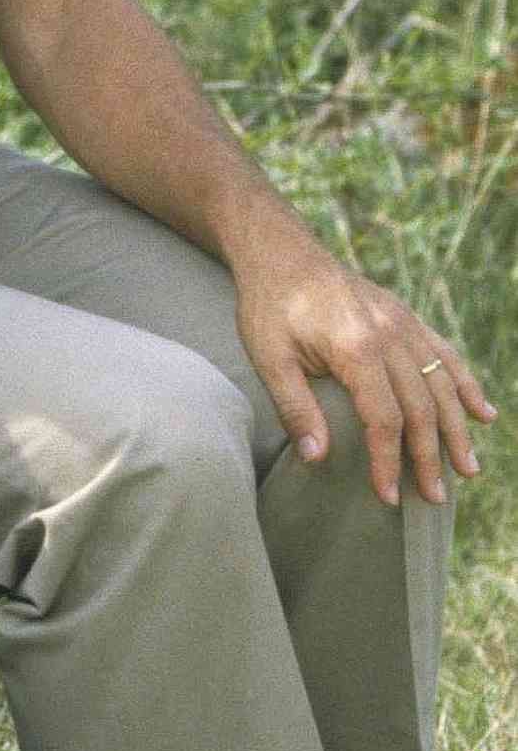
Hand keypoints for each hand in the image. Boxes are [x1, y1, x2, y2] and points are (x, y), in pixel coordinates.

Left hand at [233, 237, 495, 506]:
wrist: (280, 252)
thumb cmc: (269, 306)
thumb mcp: (267, 357)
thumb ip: (295, 408)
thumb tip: (317, 459)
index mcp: (356, 348)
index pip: (384, 419)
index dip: (388, 461)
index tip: (386, 497)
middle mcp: (390, 335)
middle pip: (421, 407)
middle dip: (430, 457)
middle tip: (434, 498)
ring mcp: (403, 323)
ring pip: (442, 384)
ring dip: (457, 429)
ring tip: (468, 469)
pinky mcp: (405, 316)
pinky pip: (445, 354)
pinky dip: (465, 384)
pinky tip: (483, 413)